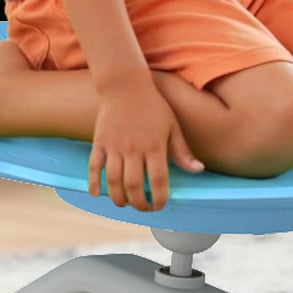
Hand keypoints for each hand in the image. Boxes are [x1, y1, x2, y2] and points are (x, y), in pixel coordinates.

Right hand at [88, 76, 204, 211]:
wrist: (126, 85)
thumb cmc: (153, 106)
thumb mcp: (172, 126)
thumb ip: (182, 151)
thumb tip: (198, 170)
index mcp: (154, 146)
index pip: (158, 181)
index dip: (159, 199)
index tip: (159, 206)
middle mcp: (133, 148)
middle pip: (133, 187)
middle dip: (139, 204)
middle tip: (143, 207)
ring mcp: (114, 145)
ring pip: (113, 181)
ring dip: (118, 198)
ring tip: (124, 203)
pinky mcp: (100, 141)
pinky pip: (94, 166)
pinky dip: (94, 183)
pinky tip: (98, 193)